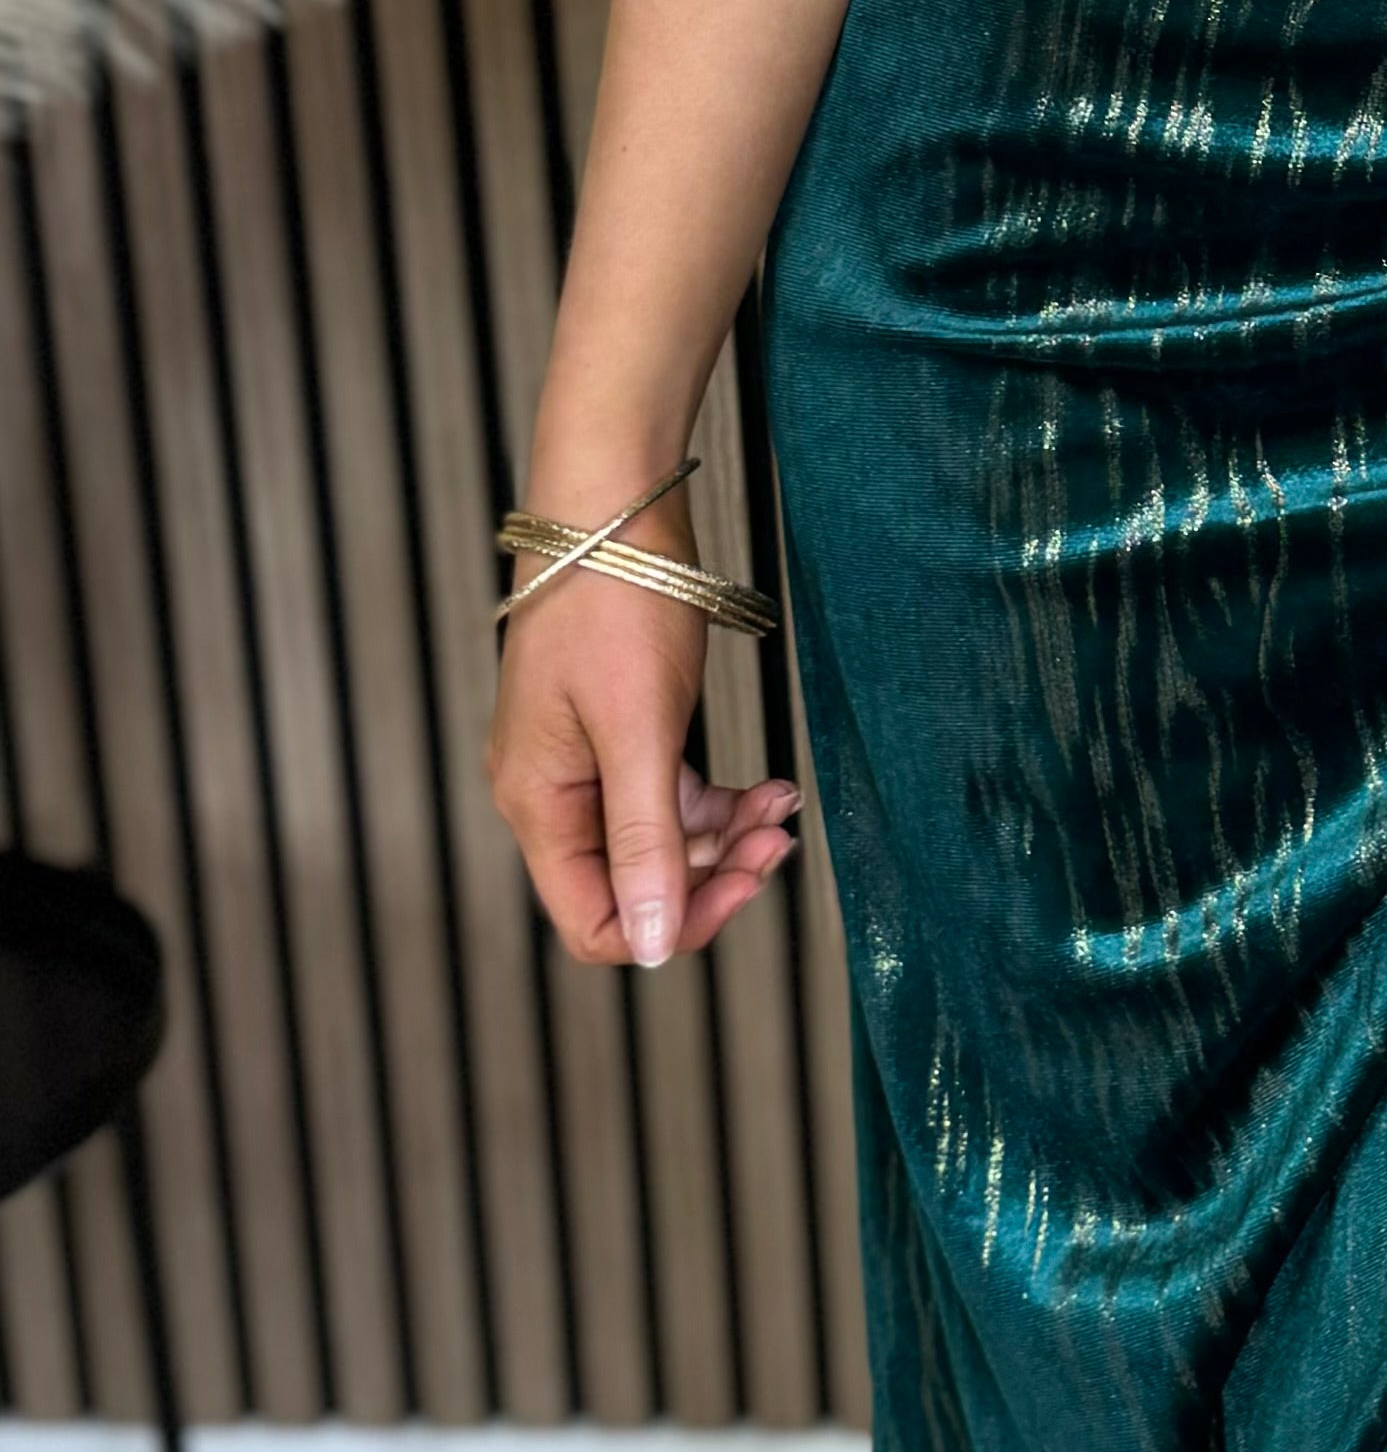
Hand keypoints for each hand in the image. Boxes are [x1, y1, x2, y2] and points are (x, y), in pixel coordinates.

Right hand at [487, 481, 798, 969]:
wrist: (611, 505)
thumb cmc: (616, 603)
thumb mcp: (637, 731)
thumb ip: (645, 841)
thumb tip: (651, 946)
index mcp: (538, 805)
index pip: (595, 921)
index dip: (671, 925)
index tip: (744, 886)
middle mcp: (552, 795)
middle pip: (633, 886)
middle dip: (713, 876)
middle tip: (780, 843)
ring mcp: (584, 765)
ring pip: (661, 842)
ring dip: (726, 839)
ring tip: (782, 807)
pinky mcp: (620, 734)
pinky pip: (671, 797)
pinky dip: (720, 802)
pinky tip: (770, 788)